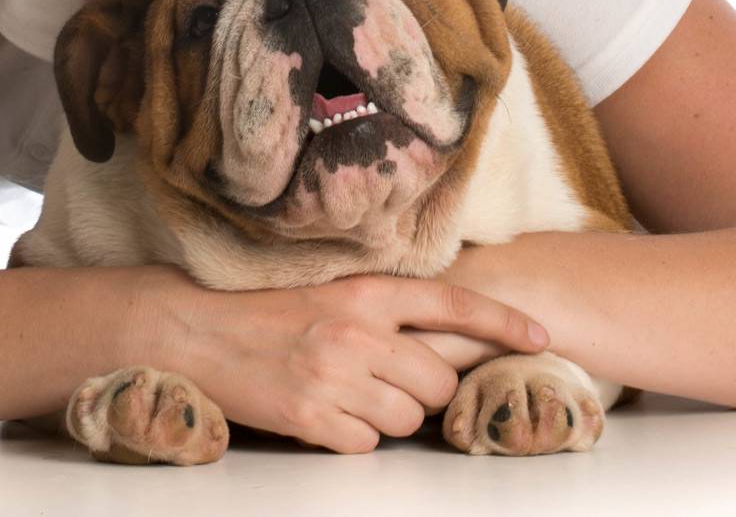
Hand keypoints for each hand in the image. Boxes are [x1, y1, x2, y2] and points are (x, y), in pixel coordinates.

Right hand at [130, 263, 550, 453]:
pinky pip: (365, 444)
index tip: (541, 336)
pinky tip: (323, 414)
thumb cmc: (265, 311)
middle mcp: (357, 330)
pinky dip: (351, 437)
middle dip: (425, 392)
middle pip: (438, 381)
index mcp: (366, 290)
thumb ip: (383, 310)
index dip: (503, 323)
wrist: (195, 329)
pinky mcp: (311, 416)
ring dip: (388, 418)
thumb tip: (441, 340)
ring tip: (348, 395)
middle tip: (388, 383)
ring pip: (407, 419)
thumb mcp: (330, 291)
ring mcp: (335, 375)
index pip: (453, 304)